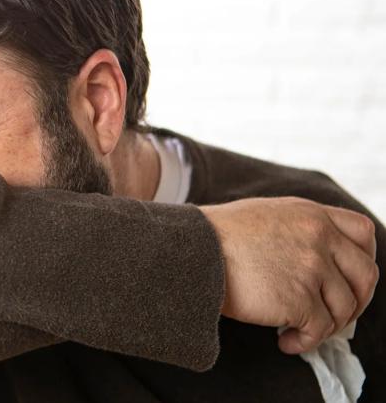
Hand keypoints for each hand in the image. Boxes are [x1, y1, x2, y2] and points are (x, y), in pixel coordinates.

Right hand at [201, 197, 378, 353]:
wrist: (191, 250)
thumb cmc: (214, 236)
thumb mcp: (266, 215)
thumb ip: (298, 228)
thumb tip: (316, 259)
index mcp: (310, 214)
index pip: (362, 233)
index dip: (363, 259)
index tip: (348, 279)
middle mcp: (318, 237)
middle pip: (365, 274)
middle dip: (356, 300)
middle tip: (334, 314)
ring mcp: (312, 268)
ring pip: (344, 308)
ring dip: (326, 326)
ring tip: (298, 331)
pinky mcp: (299, 299)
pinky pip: (320, 331)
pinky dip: (306, 342)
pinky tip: (286, 342)